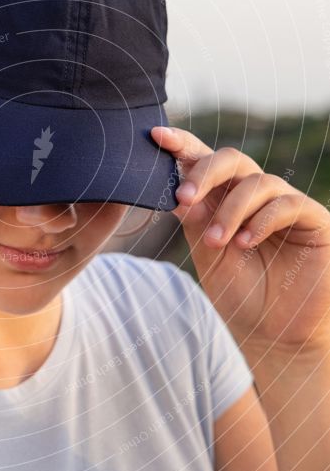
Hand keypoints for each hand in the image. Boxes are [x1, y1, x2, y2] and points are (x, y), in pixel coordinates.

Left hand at [150, 125, 329, 353]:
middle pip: (233, 160)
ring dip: (230, 210)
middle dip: (204, 173)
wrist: (271, 333)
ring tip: (215, 242)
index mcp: (226, 196)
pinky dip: (261, 220)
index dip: (184, 145)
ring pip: (258, 182)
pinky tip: (244, 242)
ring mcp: (286, 204)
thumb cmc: (238, 292)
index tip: (157, 137)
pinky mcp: (314, 219)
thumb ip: (194, 219)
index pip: (206, 160)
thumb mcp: (207, 253)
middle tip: (183, 197)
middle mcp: (256, 194)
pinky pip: (287, 204)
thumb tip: (174, 189)